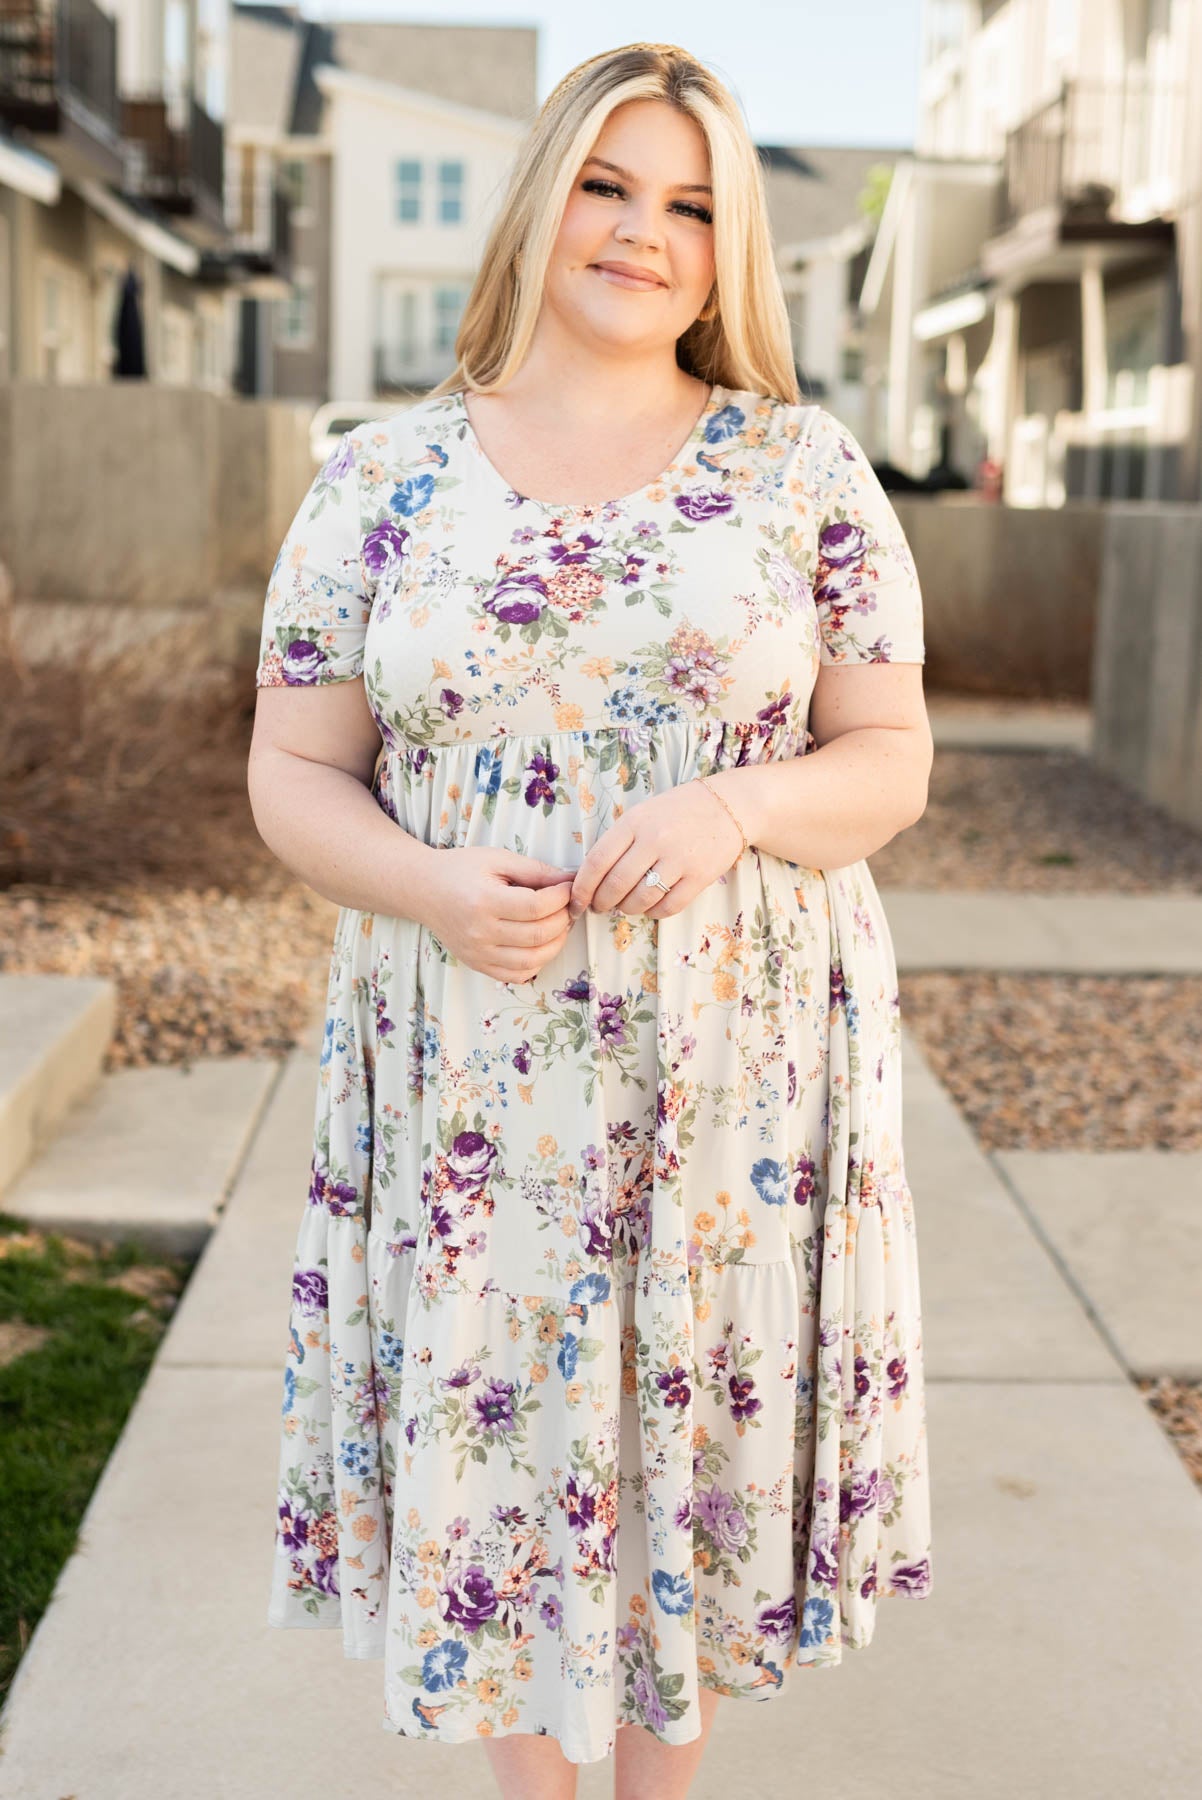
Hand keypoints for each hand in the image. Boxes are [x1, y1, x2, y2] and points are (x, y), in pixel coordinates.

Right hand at [420, 846, 576, 982]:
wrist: (425, 890)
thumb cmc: (460, 870)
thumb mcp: (497, 859)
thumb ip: (536, 870)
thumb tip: (571, 880)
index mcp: (484, 901)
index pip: (536, 907)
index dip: (561, 898)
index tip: (567, 887)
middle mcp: (479, 932)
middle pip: (538, 934)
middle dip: (563, 919)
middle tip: (567, 906)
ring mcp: (477, 953)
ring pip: (532, 960)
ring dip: (556, 943)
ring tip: (559, 925)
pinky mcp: (477, 964)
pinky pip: (517, 975)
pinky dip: (537, 962)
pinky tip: (540, 944)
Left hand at [567, 778, 744, 921]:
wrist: (728, 807)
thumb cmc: (677, 811)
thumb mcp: (642, 814)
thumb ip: (618, 841)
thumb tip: (591, 878)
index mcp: (634, 822)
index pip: (597, 861)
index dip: (582, 887)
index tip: (576, 901)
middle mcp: (655, 840)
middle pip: (616, 885)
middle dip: (601, 903)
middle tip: (599, 907)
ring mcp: (678, 859)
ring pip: (640, 900)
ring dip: (626, 909)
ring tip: (625, 905)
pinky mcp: (699, 877)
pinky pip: (667, 907)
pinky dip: (653, 912)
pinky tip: (650, 906)